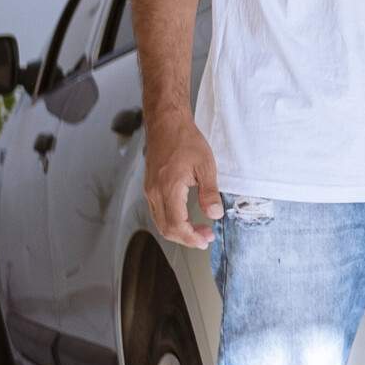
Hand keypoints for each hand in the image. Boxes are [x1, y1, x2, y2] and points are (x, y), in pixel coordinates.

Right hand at [144, 112, 220, 248]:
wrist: (166, 124)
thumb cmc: (185, 140)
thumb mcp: (206, 165)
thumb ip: (209, 192)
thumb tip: (215, 214)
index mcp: (168, 188)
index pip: (176, 225)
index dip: (191, 237)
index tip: (205, 240)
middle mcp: (155, 192)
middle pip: (166, 228)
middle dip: (186, 238)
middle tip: (205, 238)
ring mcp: (150, 191)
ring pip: (160, 222)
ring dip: (179, 231)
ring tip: (199, 230)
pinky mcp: (150, 187)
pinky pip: (157, 212)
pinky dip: (171, 221)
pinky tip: (186, 218)